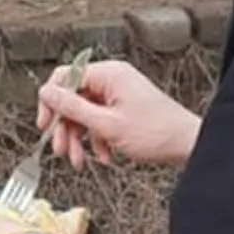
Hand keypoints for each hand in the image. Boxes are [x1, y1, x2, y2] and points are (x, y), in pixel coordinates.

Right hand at [41, 56, 200, 170]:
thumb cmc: (157, 132)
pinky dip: (98, 138)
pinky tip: (105, 155)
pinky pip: (100, 119)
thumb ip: (72, 108)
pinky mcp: (124, 106)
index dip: (51, 102)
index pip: (65, 78)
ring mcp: (119, 92)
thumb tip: (46, 93)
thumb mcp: (106, 124)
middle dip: (67, 128)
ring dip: (81, 138)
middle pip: (73, 98)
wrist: (187, 144)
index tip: (45, 123)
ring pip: (85, 112)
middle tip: (63, 149)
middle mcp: (112, 78)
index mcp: (108, 74)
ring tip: (81, 160)